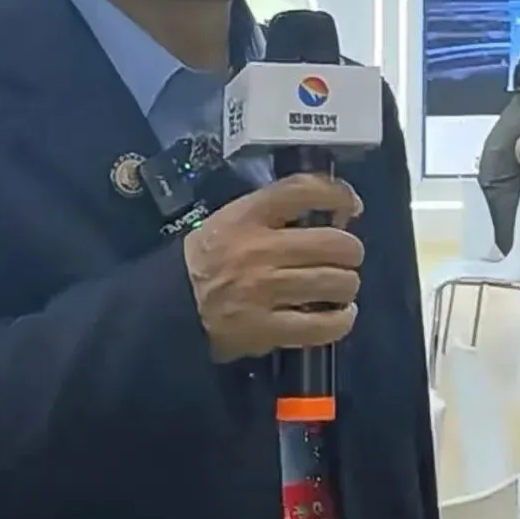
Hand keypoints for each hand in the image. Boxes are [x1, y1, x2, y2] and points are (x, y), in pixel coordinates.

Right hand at [183, 175, 364, 364]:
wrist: (168, 305)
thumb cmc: (208, 258)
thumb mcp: (232, 219)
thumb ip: (275, 212)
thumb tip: (333, 214)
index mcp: (248, 216)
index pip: (304, 190)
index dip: (339, 194)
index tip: (351, 207)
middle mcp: (259, 249)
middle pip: (335, 243)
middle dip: (350, 251)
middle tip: (344, 259)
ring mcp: (264, 291)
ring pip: (336, 283)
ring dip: (347, 286)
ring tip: (340, 288)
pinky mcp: (265, 329)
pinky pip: (322, 326)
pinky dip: (341, 321)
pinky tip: (340, 316)